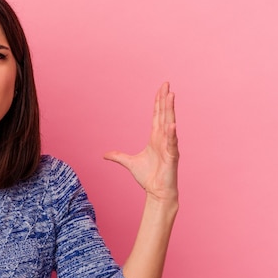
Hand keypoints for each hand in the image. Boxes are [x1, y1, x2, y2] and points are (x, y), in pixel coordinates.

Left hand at [104, 82, 178, 202]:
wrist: (157, 192)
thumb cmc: (148, 177)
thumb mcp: (129, 163)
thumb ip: (118, 156)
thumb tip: (105, 154)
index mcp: (156, 138)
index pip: (158, 116)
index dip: (159, 102)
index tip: (162, 88)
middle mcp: (164, 139)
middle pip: (165, 115)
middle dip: (165, 100)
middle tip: (167, 84)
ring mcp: (169, 147)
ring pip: (170, 125)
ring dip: (170, 111)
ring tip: (171, 96)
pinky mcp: (172, 157)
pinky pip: (172, 143)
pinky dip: (172, 134)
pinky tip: (172, 124)